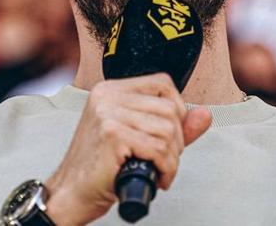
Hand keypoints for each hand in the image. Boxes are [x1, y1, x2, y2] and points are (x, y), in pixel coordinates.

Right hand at [44, 73, 211, 225]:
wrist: (71, 192)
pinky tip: (156, 176)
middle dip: (177, 141)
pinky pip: (159, 148)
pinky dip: (166, 167)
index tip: (171, 134)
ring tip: (159, 169)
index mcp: (111, 90)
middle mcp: (108, 96)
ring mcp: (108, 112)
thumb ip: (170, 125)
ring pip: (167, 130)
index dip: (176, 108)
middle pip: (169, 109)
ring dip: (172, 158)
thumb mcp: (137, 138)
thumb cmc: (100, 167)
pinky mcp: (112, 134)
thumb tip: (204, 114)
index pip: (162, 83)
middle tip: (164, 159)